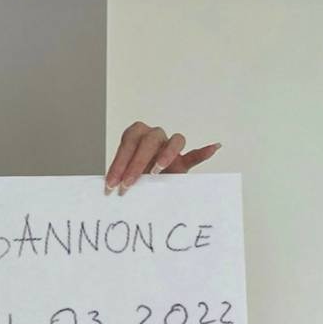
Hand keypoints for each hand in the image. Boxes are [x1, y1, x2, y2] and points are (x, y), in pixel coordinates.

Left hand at [104, 121, 221, 194]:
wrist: (142, 186)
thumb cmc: (130, 178)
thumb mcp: (122, 176)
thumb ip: (119, 177)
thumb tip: (108, 187)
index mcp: (135, 135)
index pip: (129, 142)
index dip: (119, 162)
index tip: (112, 184)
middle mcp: (154, 137)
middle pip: (149, 141)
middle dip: (136, 163)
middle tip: (128, 185)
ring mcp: (169, 148)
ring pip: (174, 141)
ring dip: (167, 154)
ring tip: (158, 171)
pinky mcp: (182, 162)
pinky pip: (194, 155)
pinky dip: (204, 151)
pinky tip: (214, 147)